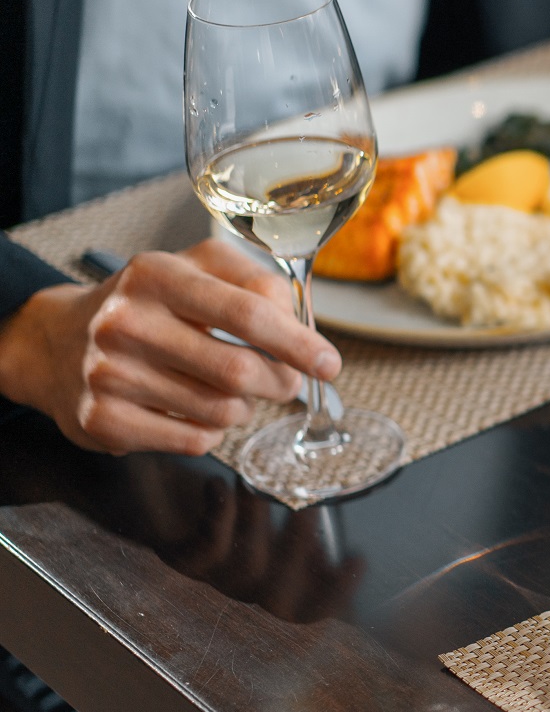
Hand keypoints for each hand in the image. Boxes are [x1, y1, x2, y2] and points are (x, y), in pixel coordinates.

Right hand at [0, 239, 339, 454]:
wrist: (56, 342)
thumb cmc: (149, 305)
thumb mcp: (197, 271)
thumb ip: (257, 283)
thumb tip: (305, 326)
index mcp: (158, 274)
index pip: (248, 312)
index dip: (299, 343)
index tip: (329, 364)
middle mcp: (126, 321)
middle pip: (241, 371)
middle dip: (279, 383)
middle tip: (283, 382)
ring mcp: (108, 373)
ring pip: (222, 411)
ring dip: (244, 408)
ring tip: (227, 391)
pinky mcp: (101, 419)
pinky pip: (194, 441)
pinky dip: (211, 432)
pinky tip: (193, 411)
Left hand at [106, 458, 364, 622]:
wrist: (151, 499)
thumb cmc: (227, 505)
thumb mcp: (270, 518)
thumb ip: (306, 527)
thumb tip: (341, 517)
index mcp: (275, 583)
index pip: (310, 610)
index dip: (337, 595)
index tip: (358, 559)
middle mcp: (246, 588)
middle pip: (278, 598)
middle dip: (297, 555)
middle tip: (308, 511)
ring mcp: (212, 579)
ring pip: (244, 569)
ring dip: (253, 524)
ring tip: (255, 486)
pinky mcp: (180, 560)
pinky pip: (205, 550)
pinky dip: (216, 516)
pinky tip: (218, 484)